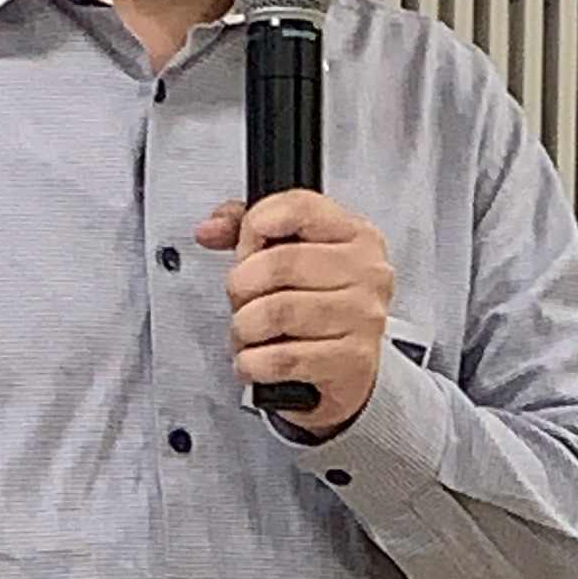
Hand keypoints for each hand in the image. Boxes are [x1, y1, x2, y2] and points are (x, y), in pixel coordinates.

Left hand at [194, 187, 393, 436]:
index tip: (246, 249)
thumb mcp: (290, 253)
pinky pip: (283, 359)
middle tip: (242, 300)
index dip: (255, 227)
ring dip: (245, 328)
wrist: (349, 370)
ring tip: (248, 333)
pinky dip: (254, 362)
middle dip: (242, 286)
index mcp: (356, 235)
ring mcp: (363, 318)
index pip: (298, 208)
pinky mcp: (353, 362)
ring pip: (277, 313)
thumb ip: (247, 228)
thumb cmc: (318, 305)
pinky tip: (256, 360)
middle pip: (279, 264)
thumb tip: (210, 230)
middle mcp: (367, 272)